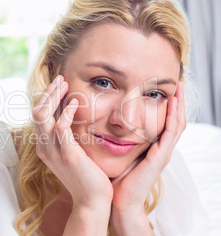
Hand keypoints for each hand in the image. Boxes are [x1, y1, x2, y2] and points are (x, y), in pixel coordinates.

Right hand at [32, 75, 112, 209]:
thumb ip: (67, 136)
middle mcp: (44, 147)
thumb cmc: (86, 176)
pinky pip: (61, 126)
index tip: (59, 85)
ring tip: (66, 84)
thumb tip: (69, 117)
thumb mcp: (71, 153)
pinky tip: (75, 103)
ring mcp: (53, 151)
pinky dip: (67, 111)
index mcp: (44, 146)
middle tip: (61, 79)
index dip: (47, 98)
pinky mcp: (67, 153)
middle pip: (37, 111)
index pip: (38, 116)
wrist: (92, 200)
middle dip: (48, 92)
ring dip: (54, 96)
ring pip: (43, 115)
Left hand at [110, 82, 185, 233]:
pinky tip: (172, 105)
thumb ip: (117, 140)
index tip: (163, 89)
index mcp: (152, 148)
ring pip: (177, 124)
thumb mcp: (118, 154)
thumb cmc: (116, 179)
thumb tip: (104, 123)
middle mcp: (160, 149)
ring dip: (179, 106)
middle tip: (179, 84)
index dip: (166, 106)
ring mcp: (163, 153)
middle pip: (175, 120)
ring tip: (179, 88)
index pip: (164, 122)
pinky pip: (170, 134)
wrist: (119, 201)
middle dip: (177, 102)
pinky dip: (173, 118)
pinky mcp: (160, 158)